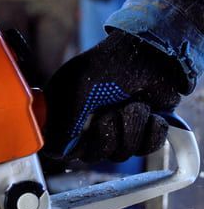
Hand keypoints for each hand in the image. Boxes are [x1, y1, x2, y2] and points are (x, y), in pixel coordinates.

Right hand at [42, 30, 188, 163]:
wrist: (151, 53)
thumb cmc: (110, 65)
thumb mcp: (76, 92)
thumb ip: (62, 126)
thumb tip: (55, 153)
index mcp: (67, 118)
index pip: (61, 151)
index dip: (73, 147)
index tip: (82, 135)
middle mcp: (90, 129)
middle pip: (94, 156)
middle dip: (108, 133)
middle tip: (111, 110)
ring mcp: (118, 132)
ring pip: (122, 154)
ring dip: (133, 125)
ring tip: (134, 103)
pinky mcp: (144, 132)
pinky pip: (148, 148)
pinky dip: (152, 129)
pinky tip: (152, 112)